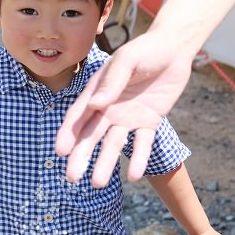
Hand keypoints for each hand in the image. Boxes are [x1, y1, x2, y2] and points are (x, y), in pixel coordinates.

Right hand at [56, 30, 193, 186]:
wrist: (175, 50)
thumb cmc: (146, 50)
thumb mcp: (127, 60)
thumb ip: (112, 82)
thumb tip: (96, 105)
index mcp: (97, 92)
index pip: (78, 115)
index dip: (68, 133)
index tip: (60, 151)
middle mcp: (108, 108)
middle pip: (91, 135)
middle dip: (81, 156)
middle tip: (72, 178)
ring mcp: (127, 117)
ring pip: (113, 144)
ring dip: (105, 163)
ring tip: (98, 184)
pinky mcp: (148, 123)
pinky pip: (142, 144)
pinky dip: (138, 159)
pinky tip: (134, 175)